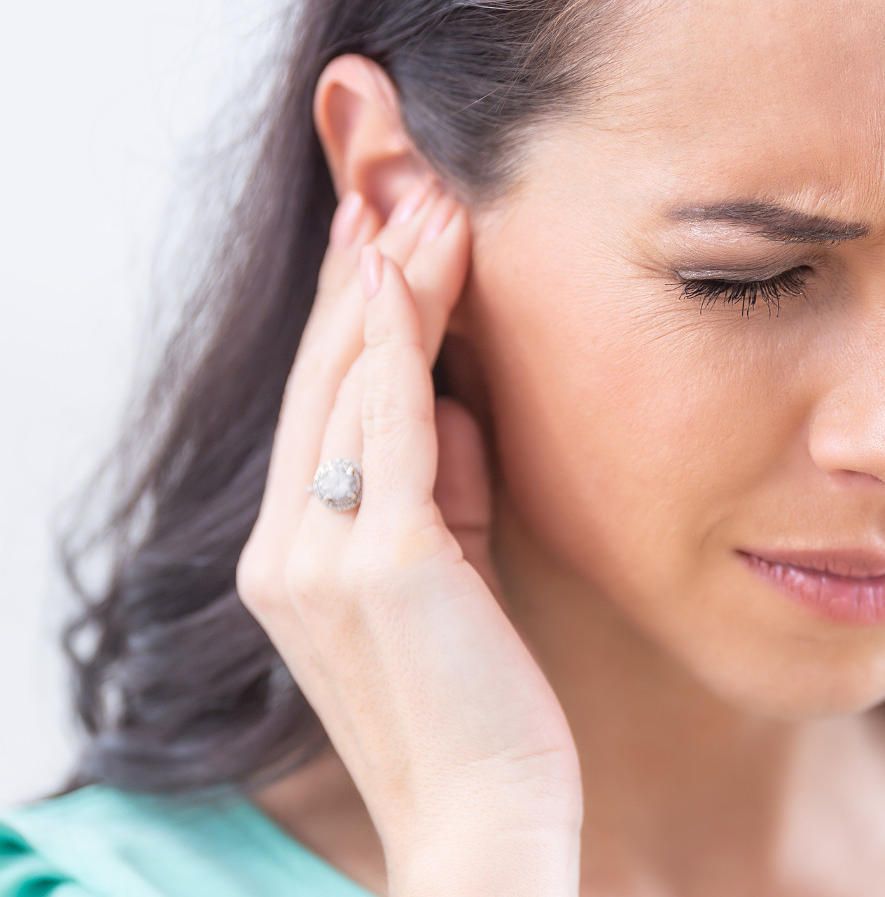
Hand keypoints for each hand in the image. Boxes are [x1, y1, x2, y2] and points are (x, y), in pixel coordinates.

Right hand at [235, 186, 579, 896]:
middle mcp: (287, 548)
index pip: (323, 402)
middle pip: (324, 375)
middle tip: (398, 172)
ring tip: (424, 192)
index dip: (352, 307)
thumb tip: (462, 401)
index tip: (384, 223)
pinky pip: (385, 426)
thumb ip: (443, 489)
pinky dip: (395, 339)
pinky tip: (407, 265)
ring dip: (388, 278)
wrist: (486, 823)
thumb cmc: (481, 708)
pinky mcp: (382, 562)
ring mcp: (321, 555)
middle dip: (363, 268)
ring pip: (349, 382)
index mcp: (296, 555)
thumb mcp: (452, 574)